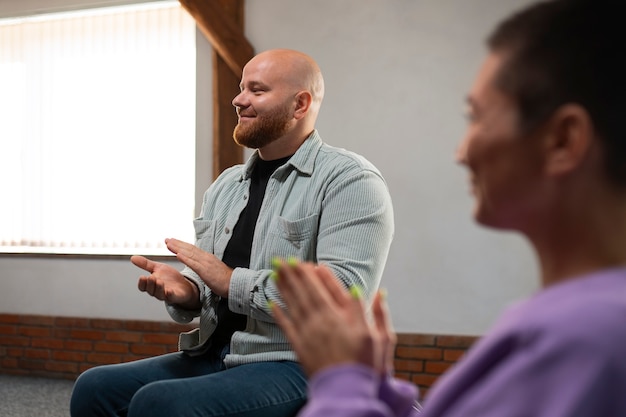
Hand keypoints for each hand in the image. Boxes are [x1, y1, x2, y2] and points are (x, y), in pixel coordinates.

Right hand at [131, 255, 199, 308]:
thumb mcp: (158, 268)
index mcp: (152, 284)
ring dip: (159, 288)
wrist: (185, 283)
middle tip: (151, 277)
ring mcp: (166, 295)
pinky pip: (171, 297)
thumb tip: (132, 258)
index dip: (142, 283)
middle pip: (150, 291)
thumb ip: (146, 264)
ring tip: (159, 281)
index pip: (143, 287)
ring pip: (160, 295)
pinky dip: (170, 294)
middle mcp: (157, 291)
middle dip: (150, 284)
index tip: (142, 277)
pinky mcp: (175, 297)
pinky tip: (169, 291)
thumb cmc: (170, 277)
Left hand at [164, 238, 232, 296]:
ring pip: (189, 253)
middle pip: (189, 248)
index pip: (193, 249)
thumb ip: (206, 265)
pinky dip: (185, 258)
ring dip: (178, 248)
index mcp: (208, 257)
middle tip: (167, 239)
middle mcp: (206, 257)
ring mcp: (205, 263)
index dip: (182, 245)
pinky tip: (177, 254)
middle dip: (177, 243)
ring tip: (168, 244)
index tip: (174, 241)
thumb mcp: (214, 269)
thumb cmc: (225, 279)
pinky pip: (193, 263)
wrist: (234, 283)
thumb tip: (201, 264)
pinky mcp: (205, 271)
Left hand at [271, 261, 395, 376]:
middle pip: (308, 292)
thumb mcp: (381, 338)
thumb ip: (377, 314)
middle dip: (295, 274)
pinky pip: (286, 325)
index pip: (329, 289)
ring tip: (276, 271)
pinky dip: (278, 312)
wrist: (347, 392)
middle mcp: (324, 321)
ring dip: (285, 286)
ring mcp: (309, 333)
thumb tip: (377, 292)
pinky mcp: (300, 346)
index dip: (319, 275)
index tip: (311, 263)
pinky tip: (271, 302)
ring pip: (294, 303)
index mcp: (343, 317)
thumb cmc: (366, 365)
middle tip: (285, 259)